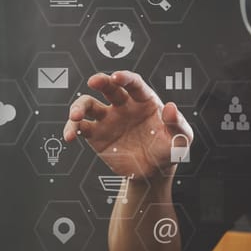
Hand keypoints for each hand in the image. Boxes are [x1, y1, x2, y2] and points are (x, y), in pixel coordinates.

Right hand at [63, 71, 192, 177]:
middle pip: (109, 87)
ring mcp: (108, 118)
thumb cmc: (169, 150)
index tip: (117, 77)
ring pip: (88, 104)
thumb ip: (178, 124)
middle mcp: (124, 105)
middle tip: (94, 81)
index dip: (125, 77)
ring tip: (76, 116)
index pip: (134, 83)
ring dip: (79, 106)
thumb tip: (170, 107)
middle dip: (100, 80)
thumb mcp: (181, 139)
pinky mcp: (96, 134)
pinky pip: (80, 127)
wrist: (153, 173)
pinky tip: (70, 135)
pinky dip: (71, 128)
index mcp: (144, 101)